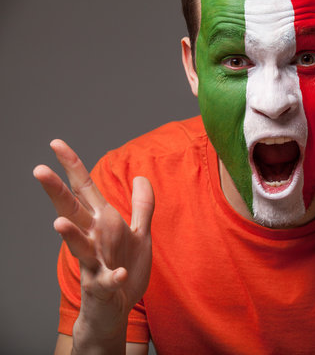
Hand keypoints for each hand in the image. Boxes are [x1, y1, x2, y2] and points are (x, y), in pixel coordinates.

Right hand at [34, 140, 153, 347]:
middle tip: (38, 170)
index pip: (84, 190)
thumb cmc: (125, 265)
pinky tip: (118, 273)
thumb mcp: (140, 233)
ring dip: (69, 236)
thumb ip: (141, 206)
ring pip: (78, 246)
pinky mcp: (103, 286)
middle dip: (56, 192)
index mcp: (102, 223)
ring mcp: (94, 262)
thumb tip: (141, 176)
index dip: (72, 167)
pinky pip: (106, 280)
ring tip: (57, 222)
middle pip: (72, 212)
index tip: (56, 143)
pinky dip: (112, 277)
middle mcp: (93, 238)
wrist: (116, 305)